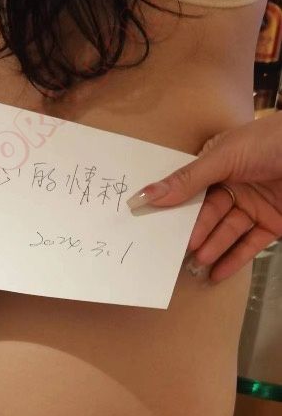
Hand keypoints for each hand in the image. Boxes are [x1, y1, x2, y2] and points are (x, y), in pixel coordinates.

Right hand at [126, 111, 281, 282]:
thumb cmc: (273, 142)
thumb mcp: (225, 157)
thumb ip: (188, 180)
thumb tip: (146, 196)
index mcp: (219, 162)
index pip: (190, 189)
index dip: (172, 208)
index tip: (151, 226)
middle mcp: (234, 184)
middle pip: (207, 214)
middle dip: (193, 233)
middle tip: (177, 251)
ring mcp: (254, 205)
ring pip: (227, 232)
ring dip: (213, 248)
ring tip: (199, 262)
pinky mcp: (273, 224)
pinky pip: (250, 245)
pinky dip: (234, 260)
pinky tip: (217, 273)